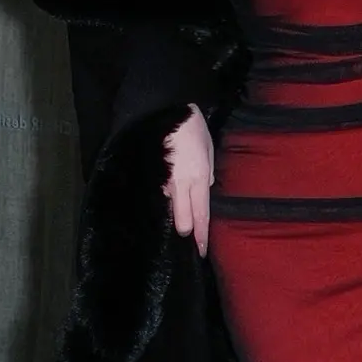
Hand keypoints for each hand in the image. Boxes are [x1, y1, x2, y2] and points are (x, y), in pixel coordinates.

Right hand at [164, 104, 214, 255]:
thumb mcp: (209, 151)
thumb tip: (204, 189)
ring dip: (174, 211)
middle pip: (183, 221)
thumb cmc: (193, 128)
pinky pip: (159, 194)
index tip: (201, 251)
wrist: (167, 110)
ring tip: (177, 208)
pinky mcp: (152, 176)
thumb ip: (208, 174)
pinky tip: (165, 190)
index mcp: (199, 178)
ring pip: (169, 209)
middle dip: (186, 229)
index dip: (201, 235)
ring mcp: (164, 181)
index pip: (201, 215)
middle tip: (190, 234)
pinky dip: (163, 196)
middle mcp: (181, 184)